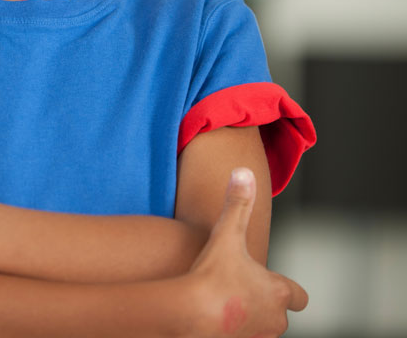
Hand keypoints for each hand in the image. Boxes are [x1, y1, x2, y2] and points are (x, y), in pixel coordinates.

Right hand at [187, 167, 308, 336]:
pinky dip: (233, 331)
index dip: (287, 290)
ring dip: (249, 318)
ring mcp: (258, 336)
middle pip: (279, 315)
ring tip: (225, 304)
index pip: (299, 297)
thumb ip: (237, 204)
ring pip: (261, 329)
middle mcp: (275, 319)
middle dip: (263, 304)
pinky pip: (242, 337)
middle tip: (239, 291)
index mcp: (279, 292)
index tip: (272, 285)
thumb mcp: (227, 234)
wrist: (192, 313)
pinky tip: (215, 321)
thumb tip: (244, 171)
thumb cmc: (213, 276)